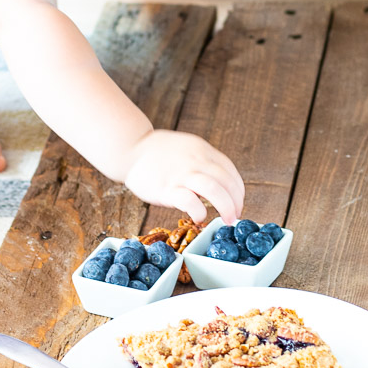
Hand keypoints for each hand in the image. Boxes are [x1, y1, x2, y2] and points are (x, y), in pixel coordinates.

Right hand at [123, 129, 243, 224]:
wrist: (129, 148)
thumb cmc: (158, 152)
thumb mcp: (187, 147)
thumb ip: (203, 162)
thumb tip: (219, 183)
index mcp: (202, 150)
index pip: (230, 170)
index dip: (238, 190)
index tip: (237, 203)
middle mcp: (196, 160)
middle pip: (226, 181)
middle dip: (236, 202)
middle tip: (234, 217)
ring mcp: (181, 174)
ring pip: (213, 189)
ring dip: (226, 207)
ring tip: (227, 220)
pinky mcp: (166, 188)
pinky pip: (189, 201)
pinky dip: (200, 211)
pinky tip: (199, 217)